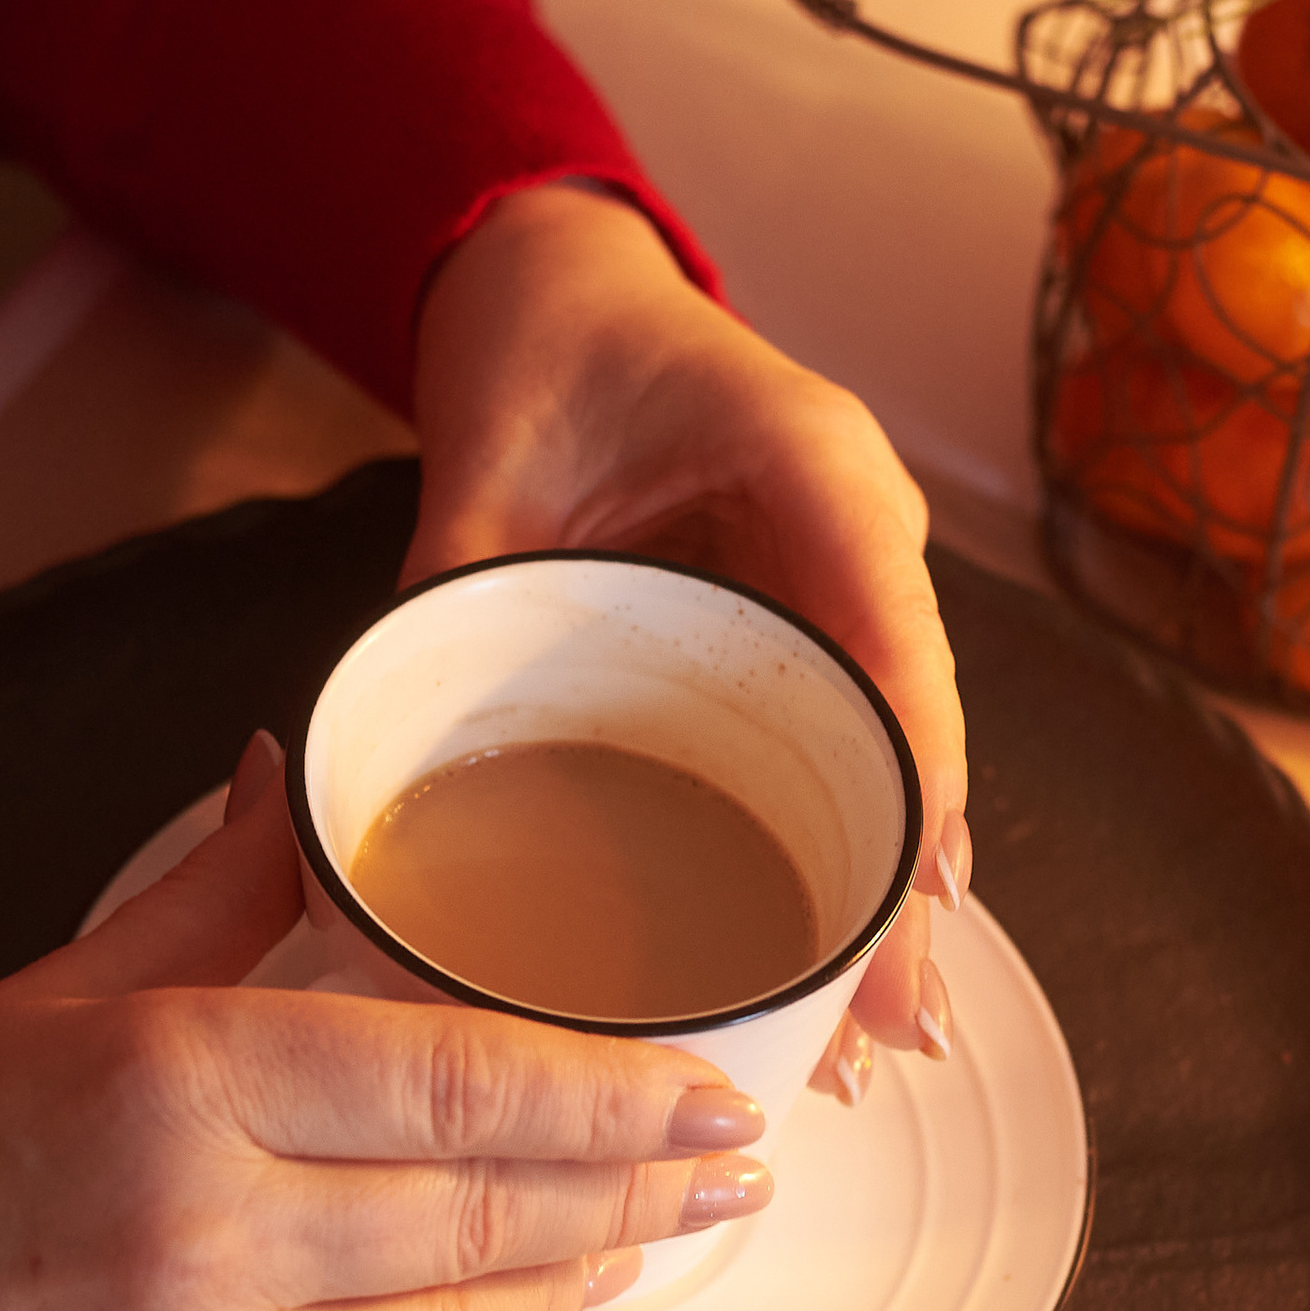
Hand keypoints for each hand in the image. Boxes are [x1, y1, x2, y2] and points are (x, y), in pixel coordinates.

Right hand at [0, 735, 769, 1310]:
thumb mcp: (56, 993)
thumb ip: (209, 898)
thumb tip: (287, 773)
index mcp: (179, 1080)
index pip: (464, 1085)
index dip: (618, 1097)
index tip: (715, 1098)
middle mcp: (201, 1239)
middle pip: (487, 1218)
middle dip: (635, 1198)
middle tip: (724, 1179)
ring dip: (565, 1302)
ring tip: (628, 1256)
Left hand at [404, 185, 970, 1086]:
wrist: (558, 277)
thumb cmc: (540, 341)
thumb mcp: (484, 458)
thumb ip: (456, 588)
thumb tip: (395, 756)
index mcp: (812, 465)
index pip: (894, 643)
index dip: (913, 785)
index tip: (914, 904)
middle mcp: (859, 525)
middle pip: (913, 729)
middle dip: (909, 889)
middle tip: (896, 1031)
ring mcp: (848, 573)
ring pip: (895, 750)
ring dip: (890, 888)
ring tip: (877, 1033)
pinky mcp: (814, 612)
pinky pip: (850, 737)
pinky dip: (850, 840)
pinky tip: (845, 951)